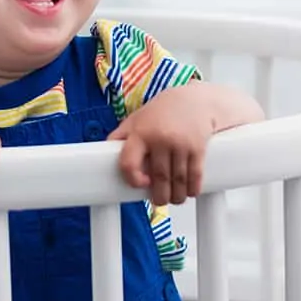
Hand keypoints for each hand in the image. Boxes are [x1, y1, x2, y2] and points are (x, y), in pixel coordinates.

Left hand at [109, 86, 214, 204]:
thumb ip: (121, 138)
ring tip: (174, 199)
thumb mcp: (136, 120)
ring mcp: (180, 144)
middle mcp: (160, 138)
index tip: (141, 184)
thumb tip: (102, 156)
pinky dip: (192, 189)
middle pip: (159, 178)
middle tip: (160, 200)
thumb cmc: (161, 112)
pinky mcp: (198, 148)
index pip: (129, 163)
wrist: (193, 100)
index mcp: (140, 133)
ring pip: (178, 181)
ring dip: (177, 196)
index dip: (133, 179)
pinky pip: (195, 175)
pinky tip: (189, 192)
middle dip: (160, 196)